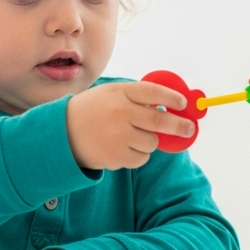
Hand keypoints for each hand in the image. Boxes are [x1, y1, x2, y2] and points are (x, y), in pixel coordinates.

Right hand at [66, 81, 194, 169]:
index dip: (172, 98)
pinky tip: (122, 147)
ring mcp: (118, 136)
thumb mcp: (109, 94)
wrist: (61, 134)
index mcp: (118, 93)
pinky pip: (141, 158)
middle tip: (189, 129)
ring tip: (132, 136)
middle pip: (160, 120)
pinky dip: (138, 154)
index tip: (183, 103)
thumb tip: (170, 107)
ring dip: (150, 141)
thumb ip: (136, 97)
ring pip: (152, 142)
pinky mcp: (116, 156)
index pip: (152, 92)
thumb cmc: (92, 111)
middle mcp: (119, 113)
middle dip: (179, 125)